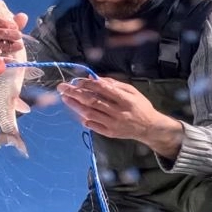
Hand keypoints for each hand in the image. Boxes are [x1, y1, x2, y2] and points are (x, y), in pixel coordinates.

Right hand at [0, 10, 28, 57]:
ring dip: (5, 45)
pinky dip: (1, 59)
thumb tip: (23, 16)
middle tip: (19, 35)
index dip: (1, 21)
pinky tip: (12, 59)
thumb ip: (14, 25)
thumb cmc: (1, 48)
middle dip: (4, 32)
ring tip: (19, 46)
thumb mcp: (8, 35)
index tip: (15, 26)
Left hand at [57, 78, 182, 155]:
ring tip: (65, 98)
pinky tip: (77, 111)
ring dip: (75, 105)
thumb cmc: (140, 106)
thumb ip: (113, 84)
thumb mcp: (131, 91)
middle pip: (92, 101)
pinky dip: (84, 118)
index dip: (88, 84)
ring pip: (90, 113)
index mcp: (124, 99)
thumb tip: (94, 78)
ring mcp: (113, 124)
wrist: (149, 127)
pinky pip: (93, 125)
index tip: (76, 80)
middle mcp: (118, 112)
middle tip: (62, 87)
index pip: (102, 89)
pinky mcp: (110, 133)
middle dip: (75, 93)